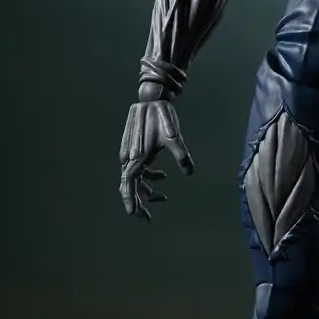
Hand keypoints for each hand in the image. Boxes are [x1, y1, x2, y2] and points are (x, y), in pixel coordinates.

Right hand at [118, 100, 194, 220]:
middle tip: (149, 218)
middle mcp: (130, 158)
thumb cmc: (162, 117)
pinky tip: (163, 177)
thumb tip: (189, 172)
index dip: (130, 200)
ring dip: (147, 190)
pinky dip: (149, 177)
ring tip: (163, 198)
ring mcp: (131, 155)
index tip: (134, 214)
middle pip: (131, 186)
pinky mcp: (135, 151)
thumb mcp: (174, 137)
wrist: (152, 100)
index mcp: (136, 157)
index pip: (129, 184)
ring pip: (136, 179)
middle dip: (139, 202)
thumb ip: (181, 155)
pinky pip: (139, 170)